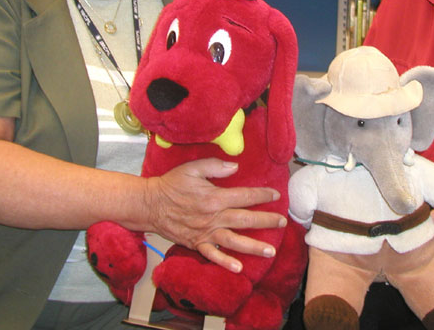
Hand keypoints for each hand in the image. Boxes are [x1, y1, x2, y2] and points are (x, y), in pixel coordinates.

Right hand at [143, 158, 286, 272]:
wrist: (150, 204)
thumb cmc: (171, 184)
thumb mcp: (192, 168)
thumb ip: (215, 166)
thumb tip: (235, 167)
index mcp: (214, 197)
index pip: (244, 196)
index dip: (262, 195)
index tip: (275, 195)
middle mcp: (212, 217)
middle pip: (245, 220)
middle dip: (266, 221)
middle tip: (282, 222)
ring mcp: (204, 232)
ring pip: (234, 241)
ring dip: (253, 247)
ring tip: (270, 251)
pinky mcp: (195, 243)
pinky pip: (212, 255)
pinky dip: (225, 262)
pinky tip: (239, 268)